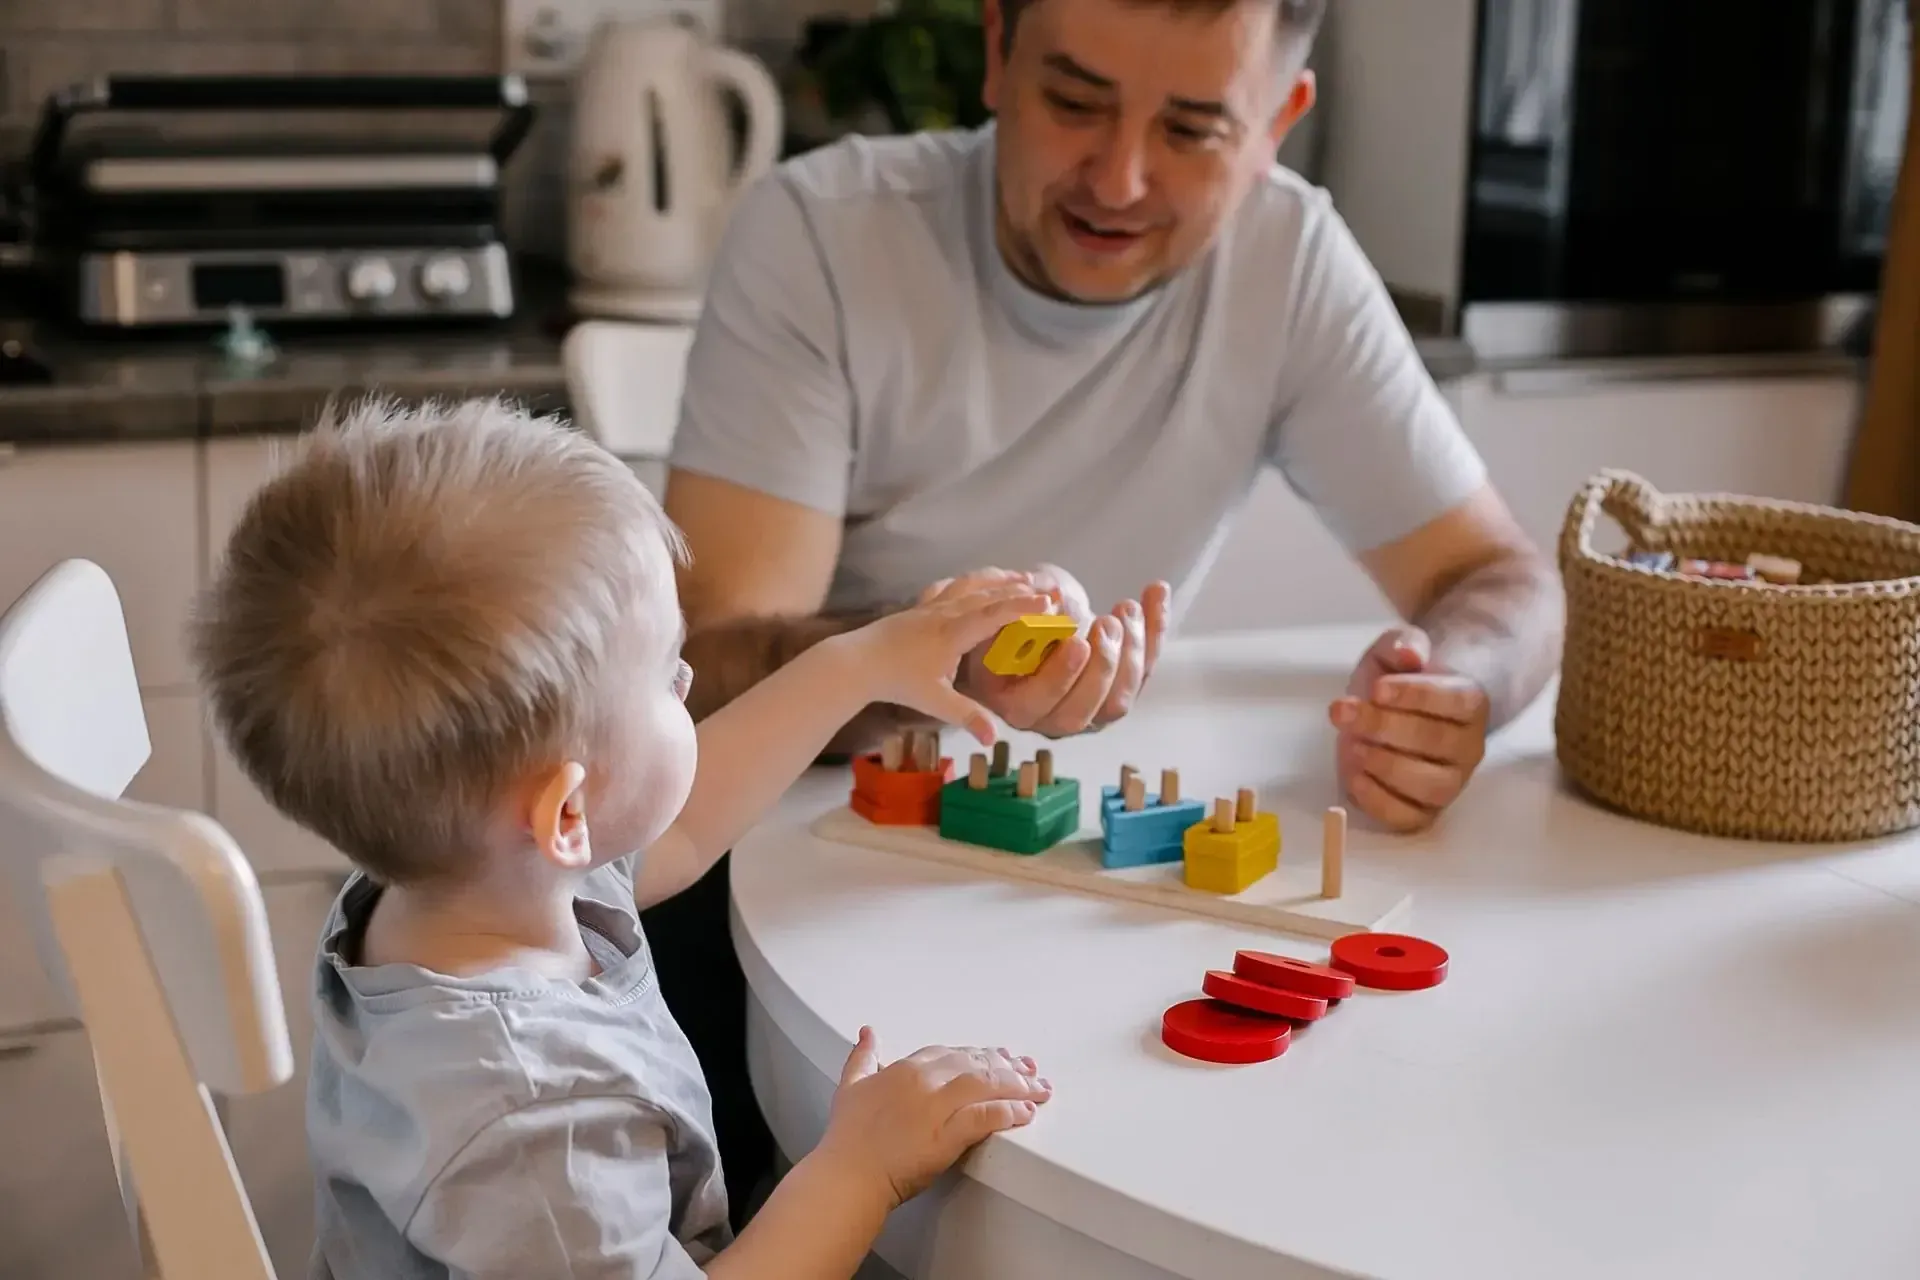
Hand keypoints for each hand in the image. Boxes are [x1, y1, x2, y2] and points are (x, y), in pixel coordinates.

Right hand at [816, 1026, 1051, 1209]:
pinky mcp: (947, 1135)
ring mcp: (937, 1107)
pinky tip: (1026, 1112)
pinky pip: (986, 1117)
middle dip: (1008, 1066)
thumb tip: (867, 1033)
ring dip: (1019, 1085)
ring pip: (988, 1085)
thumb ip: (862, 1057)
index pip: (951, 1053)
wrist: (848, 1174)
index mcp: (905, 1069)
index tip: (997, 1056)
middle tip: (1030, 1070)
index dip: (978, 1054)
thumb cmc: (848, 1138)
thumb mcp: (851, 1086)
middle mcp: (924, 1081)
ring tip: (1040, 1089)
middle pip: (977, 1064)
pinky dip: (1009, 1111)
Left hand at [840, 580, 1049, 745]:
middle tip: (1051, 591)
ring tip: (1024, 578)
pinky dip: (971, 581)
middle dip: (1021, 590)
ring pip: (970, 583)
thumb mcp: (934, 702)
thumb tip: (993, 739)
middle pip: (988, 593)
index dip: (1023, 607)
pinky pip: (951, 586)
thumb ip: (967, 717)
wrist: (856, 662)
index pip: (993, 615)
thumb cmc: (896, 682)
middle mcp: (945, 612)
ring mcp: (931, 605)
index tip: (1049, 603)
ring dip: (999, 580)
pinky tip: (977, 582)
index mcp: (952, 633)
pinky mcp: (920, 606)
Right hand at [924, 564, 1170, 738]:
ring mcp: (1090, 708)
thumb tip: (1053, 599)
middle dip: (1103, 666)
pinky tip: (1156, 591)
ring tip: (1128, 608)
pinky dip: (1154, 630)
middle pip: (1084, 710)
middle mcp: (1052, 717)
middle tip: (1107, 622)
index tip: (1077, 641)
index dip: (1060, 676)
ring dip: (1132, 651)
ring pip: (1119, 699)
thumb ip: (1016, 611)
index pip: (1038, 703)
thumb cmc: (1008, 620)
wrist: (1031, 618)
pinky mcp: (1118, 689)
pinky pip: (1143, 670)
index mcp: (1014, 702)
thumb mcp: (1000, 615)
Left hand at [1329, 625, 1488, 831]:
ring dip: (1385, 766)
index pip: (1455, 701)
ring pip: (1430, 786)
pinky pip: (1409, 817)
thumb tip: (1410, 655)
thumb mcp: (1397, 650)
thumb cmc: (1400, 679)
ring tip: (1352, 745)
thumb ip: (1404, 645)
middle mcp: (1469, 746)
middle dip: (1384, 727)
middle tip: (1344, 712)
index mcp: (1471, 701)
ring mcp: (1451, 782)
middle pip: (1437, 743)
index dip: (1414, 695)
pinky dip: (1379, 801)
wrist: (1399, 710)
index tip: (1376, 688)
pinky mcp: (1425, 810)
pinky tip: (1354, 775)